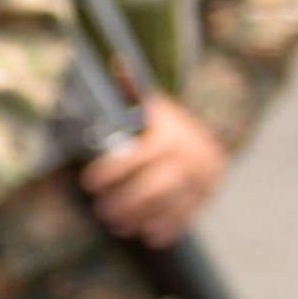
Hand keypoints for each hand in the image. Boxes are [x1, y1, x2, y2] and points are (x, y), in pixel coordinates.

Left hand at [82, 91, 227, 247]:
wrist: (205, 137)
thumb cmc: (162, 123)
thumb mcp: (149, 104)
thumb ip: (131, 88)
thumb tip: (115, 61)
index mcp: (171, 134)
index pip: (139, 155)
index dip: (113, 170)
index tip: (89, 182)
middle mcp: (190, 155)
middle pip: (157, 185)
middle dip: (127, 200)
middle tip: (102, 211)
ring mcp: (203, 176)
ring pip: (173, 202)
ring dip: (144, 217)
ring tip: (118, 225)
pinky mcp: (209, 193)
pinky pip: (190, 213)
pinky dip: (171, 226)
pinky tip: (151, 236)